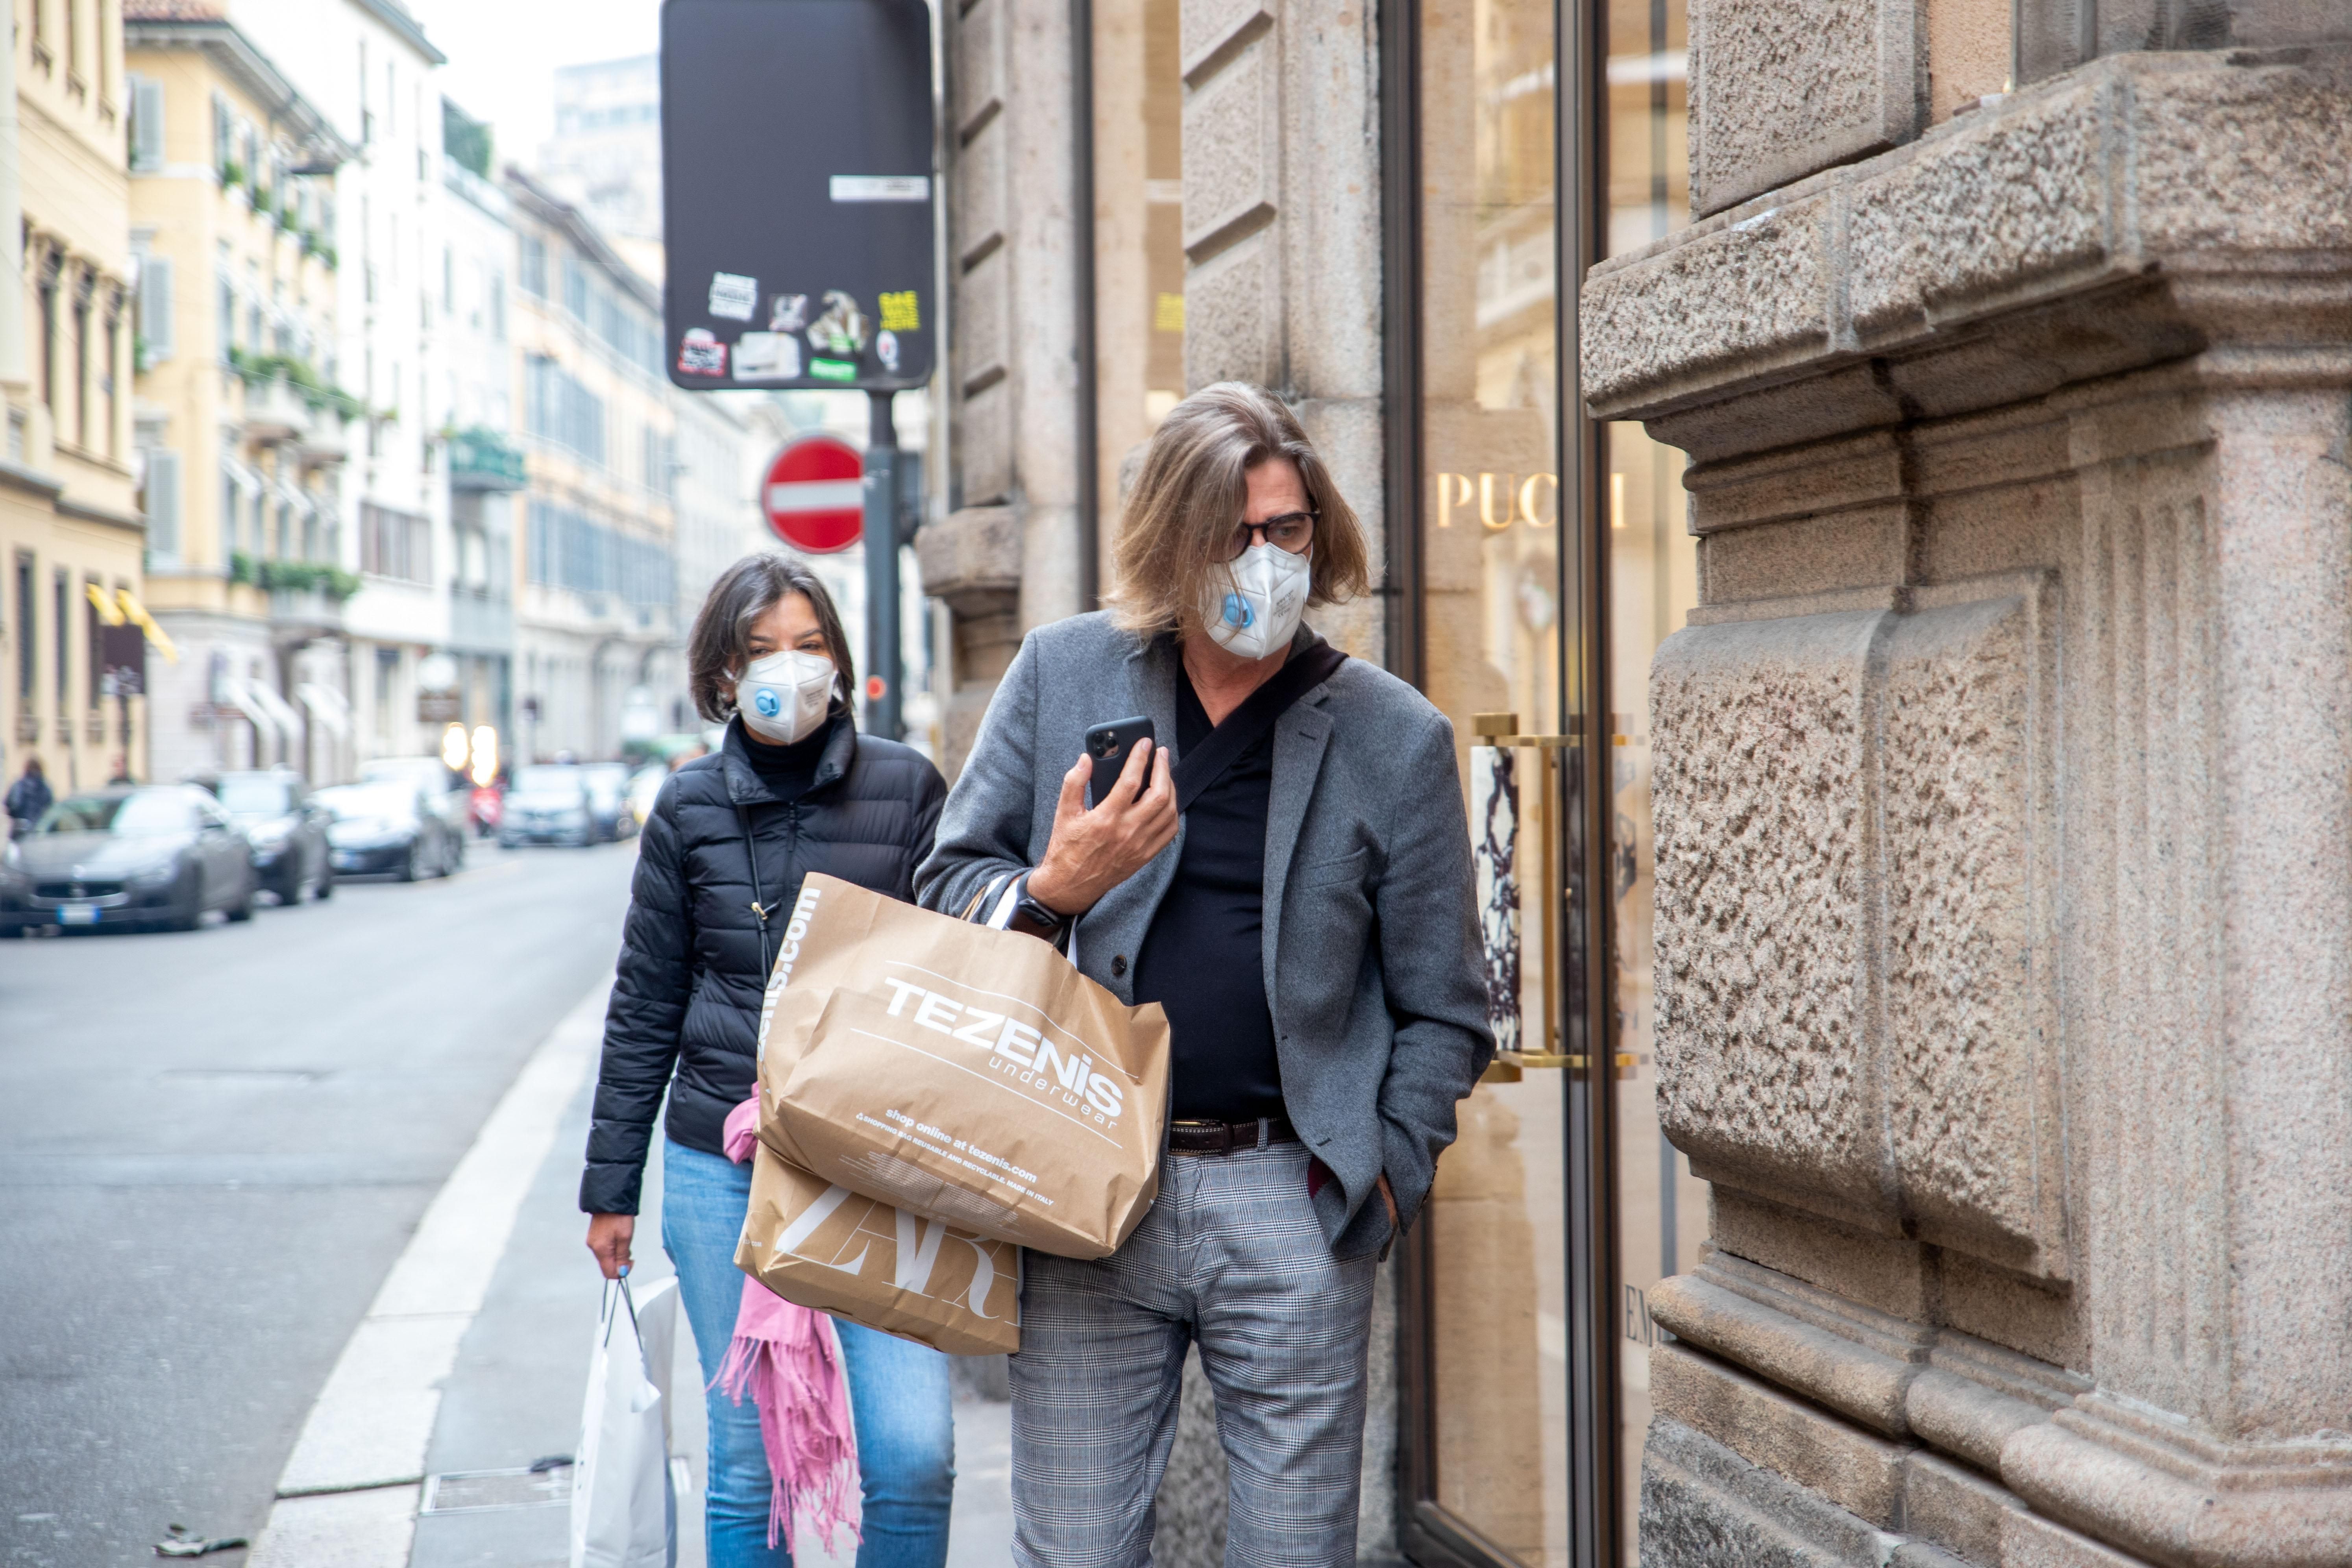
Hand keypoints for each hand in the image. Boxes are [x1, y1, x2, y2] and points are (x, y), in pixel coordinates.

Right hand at [586, 1213, 634, 1279]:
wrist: (611, 1199)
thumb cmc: (619, 1216)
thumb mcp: (625, 1237)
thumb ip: (623, 1256)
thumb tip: (622, 1272)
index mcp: (600, 1249)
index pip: (609, 1273)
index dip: (621, 1272)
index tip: (631, 1262)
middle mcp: (594, 1247)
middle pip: (607, 1265)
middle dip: (620, 1262)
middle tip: (629, 1250)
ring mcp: (593, 1241)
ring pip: (606, 1257)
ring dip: (617, 1254)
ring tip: (624, 1240)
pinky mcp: (595, 1236)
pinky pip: (604, 1249)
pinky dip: (613, 1248)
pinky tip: (618, 1238)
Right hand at [1026, 742, 1177, 916]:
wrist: (1070, 886)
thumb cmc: (1066, 848)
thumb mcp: (1063, 813)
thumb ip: (1074, 782)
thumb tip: (1086, 759)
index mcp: (1105, 819)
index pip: (1130, 781)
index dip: (1140, 758)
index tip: (1144, 743)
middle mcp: (1127, 832)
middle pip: (1159, 795)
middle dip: (1163, 769)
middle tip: (1160, 754)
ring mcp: (1139, 845)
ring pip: (1168, 812)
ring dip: (1171, 788)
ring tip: (1164, 773)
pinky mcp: (1145, 856)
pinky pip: (1169, 831)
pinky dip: (1172, 812)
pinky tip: (1167, 800)